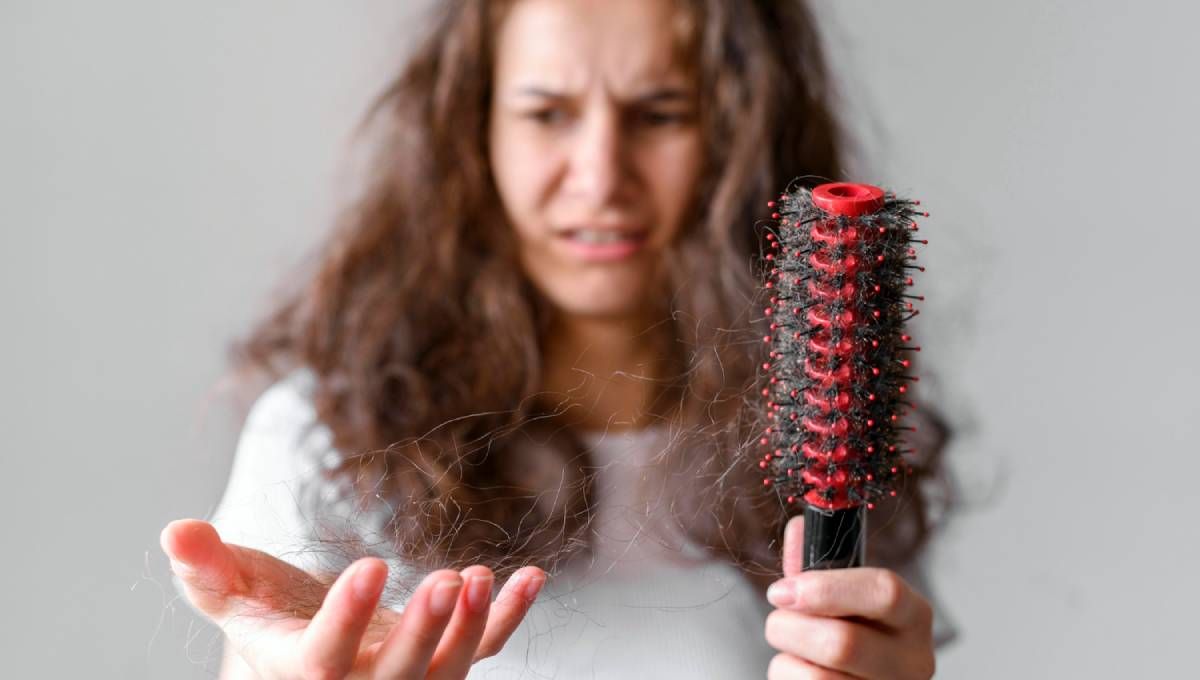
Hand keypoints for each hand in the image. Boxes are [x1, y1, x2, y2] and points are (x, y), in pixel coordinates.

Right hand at [161, 519, 544, 678]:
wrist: (310, 648)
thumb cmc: (266, 614)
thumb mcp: (232, 592)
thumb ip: (206, 568)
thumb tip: (175, 530)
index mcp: (299, 672)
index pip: (322, 661)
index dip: (347, 620)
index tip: (371, 565)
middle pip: (397, 675)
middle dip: (424, 632)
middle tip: (449, 581)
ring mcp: (407, 679)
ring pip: (446, 671)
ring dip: (472, 628)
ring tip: (483, 577)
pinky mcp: (442, 662)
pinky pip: (485, 650)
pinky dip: (509, 617)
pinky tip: (531, 577)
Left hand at [763, 516, 934, 678]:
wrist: (856, 677)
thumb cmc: (849, 630)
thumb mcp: (841, 594)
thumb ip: (817, 561)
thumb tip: (798, 528)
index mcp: (913, 616)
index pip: (885, 592)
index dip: (826, 589)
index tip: (783, 590)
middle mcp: (913, 662)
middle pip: (843, 644)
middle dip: (790, 628)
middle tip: (777, 622)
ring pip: (817, 679)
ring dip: (785, 659)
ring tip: (791, 652)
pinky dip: (786, 679)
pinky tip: (800, 674)